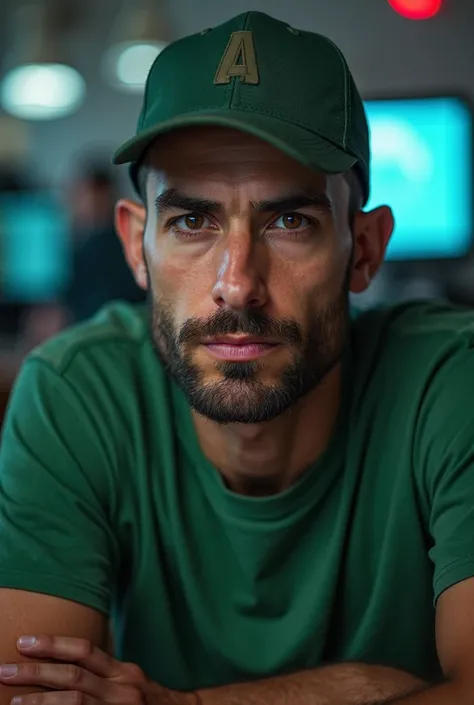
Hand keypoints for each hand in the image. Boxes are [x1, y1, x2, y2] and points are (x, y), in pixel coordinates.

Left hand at [0, 635, 196, 704]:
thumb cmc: (148, 701)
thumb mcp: (130, 680)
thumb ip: (103, 672)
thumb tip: (63, 662)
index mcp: (124, 672)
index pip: (85, 651)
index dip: (54, 645)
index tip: (25, 642)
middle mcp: (122, 690)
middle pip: (74, 677)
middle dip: (36, 673)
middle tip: (5, 669)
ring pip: (74, 704)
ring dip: (40, 702)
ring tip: (13, 699)